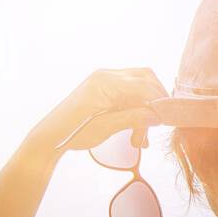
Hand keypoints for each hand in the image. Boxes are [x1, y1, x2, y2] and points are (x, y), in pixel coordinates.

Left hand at [32, 68, 166, 154]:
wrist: (51, 136)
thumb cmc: (74, 131)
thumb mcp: (107, 127)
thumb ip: (134, 118)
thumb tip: (157, 116)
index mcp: (106, 81)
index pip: (144, 85)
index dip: (159, 101)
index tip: (166, 120)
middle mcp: (107, 76)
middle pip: (145, 79)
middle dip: (155, 102)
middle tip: (158, 124)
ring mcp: (105, 82)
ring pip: (139, 90)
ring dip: (144, 112)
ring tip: (139, 140)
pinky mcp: (105, 92)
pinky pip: (129, 97)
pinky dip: (136, 112)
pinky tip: (135, 135)